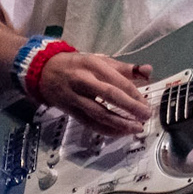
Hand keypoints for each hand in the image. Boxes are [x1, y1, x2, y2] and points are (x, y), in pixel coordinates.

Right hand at [36, 51, 153, 135]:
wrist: (44, 71)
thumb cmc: (78, 65)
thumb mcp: (100, 60)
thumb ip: (125, 68)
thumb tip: (148, 71)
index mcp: (93, 66)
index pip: (118, 81)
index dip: (134, 94)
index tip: (146, 103)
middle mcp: (83, 81)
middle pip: (109, 96)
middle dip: (130, 108)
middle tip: (145, 116)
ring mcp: (75, 97)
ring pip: (99, 114)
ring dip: (120, 123)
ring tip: (136, 128)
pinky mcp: (70, 111)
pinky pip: (90, 124)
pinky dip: (106, 130)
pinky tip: (120, 133)